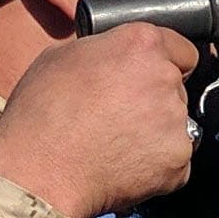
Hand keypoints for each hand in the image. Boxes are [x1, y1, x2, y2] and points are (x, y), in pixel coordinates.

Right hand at [0, 22, 200, 217]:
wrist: (37, 173)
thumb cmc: (39, 116)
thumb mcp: (58, 58)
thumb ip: (101, 51)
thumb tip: (110, 57)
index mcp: (140, 45)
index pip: (181, 49)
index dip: (162, 64)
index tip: (146, 78)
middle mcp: (164, 78)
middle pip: (176, 88)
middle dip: (153, 100)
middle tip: (116, 116)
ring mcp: (176, 122)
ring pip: (176, 125)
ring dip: (154, 133)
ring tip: (113, 144)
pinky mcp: (177, 161)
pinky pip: (173, 161)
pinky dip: (155, 167)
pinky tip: (121, 166)